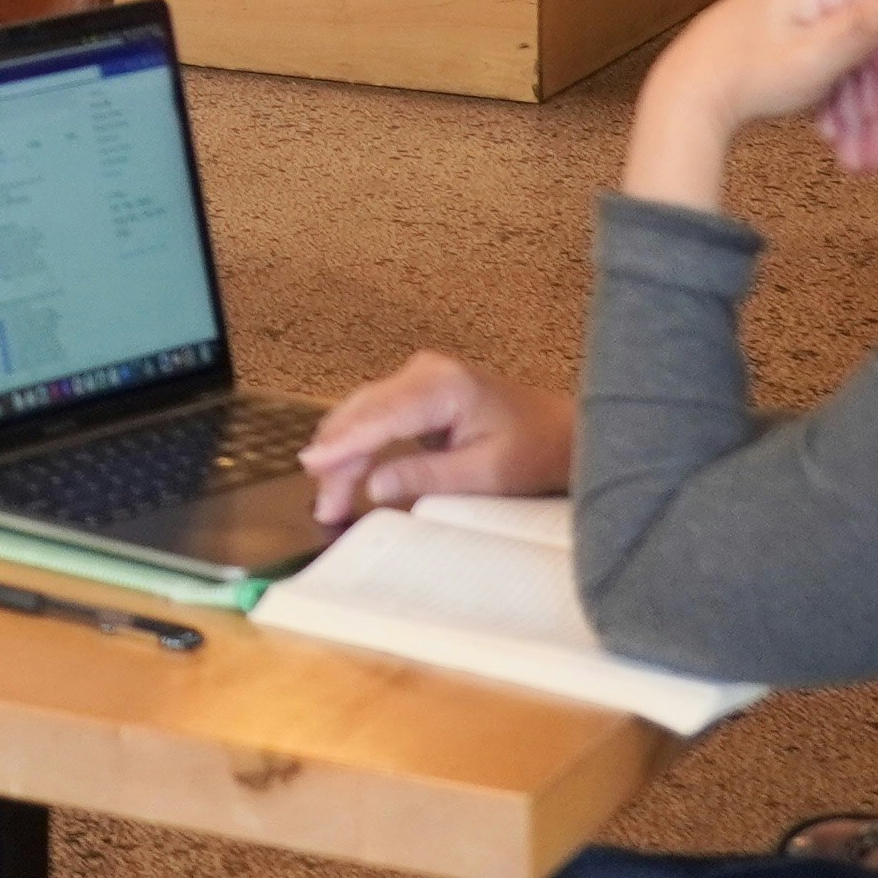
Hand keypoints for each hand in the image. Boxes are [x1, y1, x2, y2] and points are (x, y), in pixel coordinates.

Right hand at [302, 353, 572, 522]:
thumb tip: (372, 485)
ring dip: (342, 451)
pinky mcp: (417, 389)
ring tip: (328, 497)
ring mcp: (418, 376)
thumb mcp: (486, 474)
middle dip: (337, 457)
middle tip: (324, 506)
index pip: (379, 416)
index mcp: (442, 386)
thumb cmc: (535, 453)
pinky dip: (358, 442)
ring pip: (362, 411)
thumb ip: (426, 476)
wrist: (566, 432)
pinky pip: (375, 413)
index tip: (311, 466)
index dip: (343, 444)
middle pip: (362, 412)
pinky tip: (343, 469)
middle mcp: (423, 371)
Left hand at [631, 0, 877, 203]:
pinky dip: (834, 101)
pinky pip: (827, 65)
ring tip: (860, 159)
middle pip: (866, 46)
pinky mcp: (791, 31)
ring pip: (848, 62)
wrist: (689, 94)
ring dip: (858, 113)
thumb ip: (864, 30)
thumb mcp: (814, 58)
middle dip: (875, 106)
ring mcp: (801, 7)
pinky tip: (835, 137)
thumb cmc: (745, 74)